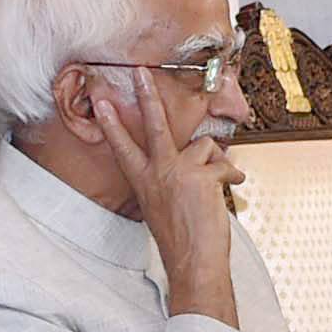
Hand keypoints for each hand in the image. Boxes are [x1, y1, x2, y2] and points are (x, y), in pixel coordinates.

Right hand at [81, 75, 239, 323]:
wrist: (193, 260)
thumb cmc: (182, 235)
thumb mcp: (165, 202)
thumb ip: (173, 175)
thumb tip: (203, 152)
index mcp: (143, 180)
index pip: (122, 146)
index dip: (111, 123)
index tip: (99, 100)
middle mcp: (156, 173)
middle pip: (153, 125)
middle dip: (147, 95)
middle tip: (141, 72)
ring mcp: (177, 172)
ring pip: (205, 146)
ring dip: (215, 164)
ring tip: (213, 188)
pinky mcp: (201, 175)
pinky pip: (225, 165)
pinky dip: (232, 177)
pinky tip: (231, 190)